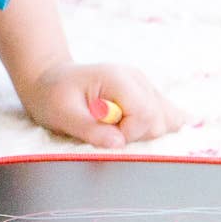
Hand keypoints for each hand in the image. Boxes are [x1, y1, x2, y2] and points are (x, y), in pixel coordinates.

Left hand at [19, 62, 187, 147]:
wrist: (50, 82)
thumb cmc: (52, 96)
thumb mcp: (61, 113)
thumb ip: (89, 128)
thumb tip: (119, 143)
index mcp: (118, 78)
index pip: (145, 115)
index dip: (128, 133)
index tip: (104, 135)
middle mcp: (138, 79)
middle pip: (159, 121)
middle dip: (135, 136)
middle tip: (106, 131)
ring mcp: (146, 87)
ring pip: (169, 122)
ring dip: (144, 134)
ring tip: (115, 127)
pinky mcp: (148, 97)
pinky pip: (170, 117)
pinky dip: (156, 128)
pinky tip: (137, 128)